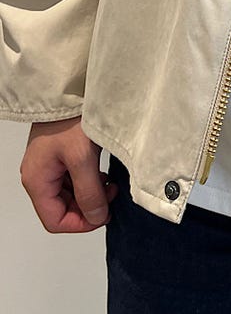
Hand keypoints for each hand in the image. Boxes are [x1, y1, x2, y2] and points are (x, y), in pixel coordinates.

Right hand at [19, 116, 118, 232]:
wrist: (71, 89)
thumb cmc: (69, 118)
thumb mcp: (82, 158)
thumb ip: (89, 192)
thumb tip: (96, 217)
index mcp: (37, 180)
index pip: (54, 220)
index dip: (80, 224)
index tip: (103, 215)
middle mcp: (39, 175)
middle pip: (62, 208)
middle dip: (88, 207)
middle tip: (111, 197)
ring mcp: (49, 165)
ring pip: (70, 194)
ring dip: (91, 194)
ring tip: (110, 185)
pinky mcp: (60, 155)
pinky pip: (73, 179)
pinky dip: (89, 181)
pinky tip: (103, 174)